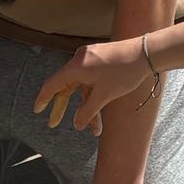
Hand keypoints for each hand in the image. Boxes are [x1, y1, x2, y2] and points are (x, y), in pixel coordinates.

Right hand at [34, 37, 155, 135]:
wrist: (145, 54)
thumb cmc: (124, 73)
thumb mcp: (104, 96)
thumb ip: (88, 111)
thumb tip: (77, 125)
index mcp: (76, 67)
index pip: (53, 84)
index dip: (43, 98)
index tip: (37, 110)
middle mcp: (79, 60)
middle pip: (65, 87)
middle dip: (61, 107)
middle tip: (53, 124)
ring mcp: (89, 59)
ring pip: (80, 87)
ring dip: (86, 107)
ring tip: (95, 129)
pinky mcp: (99, 60)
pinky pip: (89, 81)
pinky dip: (92, 96)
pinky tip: (99, 113)